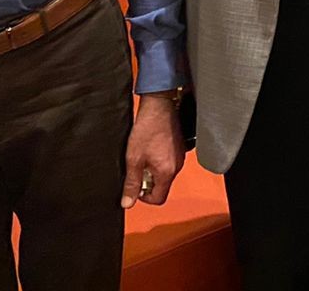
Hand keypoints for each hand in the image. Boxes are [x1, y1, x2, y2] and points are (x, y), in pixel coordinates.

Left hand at [121, 92, 185, 207]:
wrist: (159, 105)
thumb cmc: (147, 128)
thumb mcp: (133, 158)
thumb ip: (131, 183)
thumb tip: (127, 203)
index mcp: (167, 172)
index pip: (158, 199)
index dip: (143, 197)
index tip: (135, 186)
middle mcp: (177, 166)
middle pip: (162, 186)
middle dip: (148, 181)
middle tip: (137, 167)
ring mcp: (180, 157)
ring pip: (165, 174)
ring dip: (153, 171)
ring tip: (143, 155)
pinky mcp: (180, 148)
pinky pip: (169, 162)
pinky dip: (159, 161)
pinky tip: (150, 148)